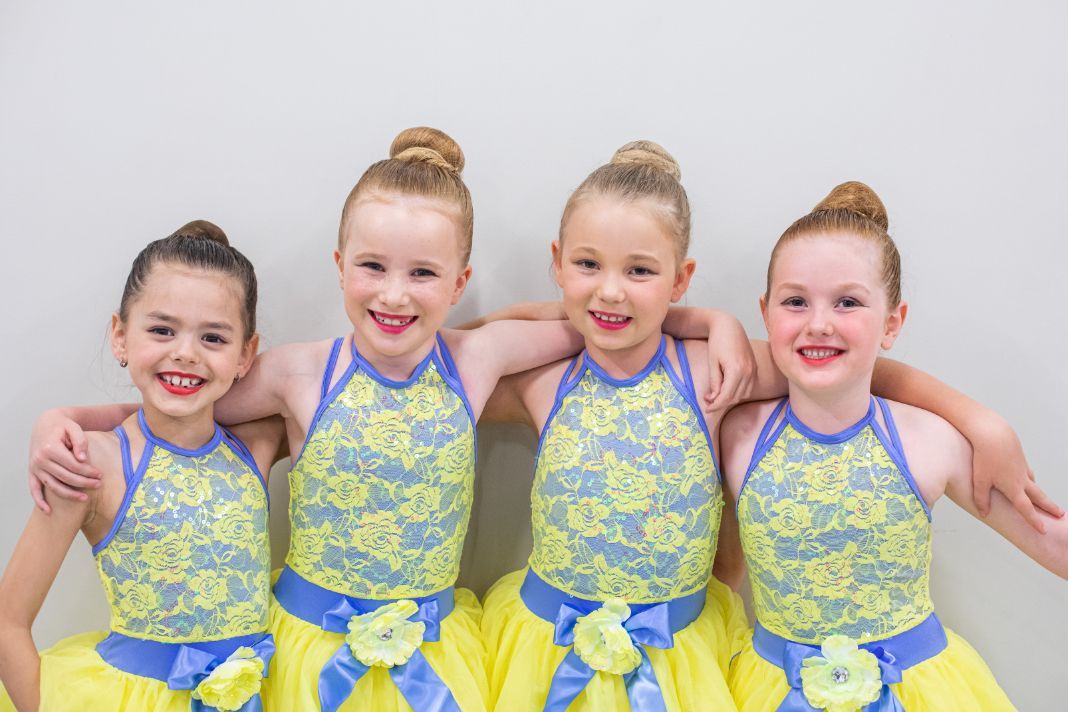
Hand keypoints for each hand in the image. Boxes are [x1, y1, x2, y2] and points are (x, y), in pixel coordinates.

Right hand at [28, 410, 99, 512]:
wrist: (45, 424)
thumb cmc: (63, 426)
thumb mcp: (74, 428)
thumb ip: (80, 441)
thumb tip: (83, 459)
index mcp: (50, 448)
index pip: (73, 465)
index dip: (88, 471)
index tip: (100, 474)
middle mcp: (40, 460)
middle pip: (65, 477)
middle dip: (84, 483)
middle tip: (98, 485)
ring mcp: (35, 468)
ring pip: (53, 486)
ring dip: (69, 494)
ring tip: (85, 498)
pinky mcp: (32, 472)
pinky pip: (34, 489)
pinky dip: (39, 501)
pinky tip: (48, 511)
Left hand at [703, 316, 755, 410]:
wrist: (729, 326)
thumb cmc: (717, 342)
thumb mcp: (712, 363)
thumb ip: (714, 382)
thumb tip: (714, 399)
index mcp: (736, 370)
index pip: (726, 396)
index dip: (716, 405)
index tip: (706, 408)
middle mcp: (748, 372)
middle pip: (735, 397)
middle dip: (721, 402)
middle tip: (708, 400)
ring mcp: (754, 370)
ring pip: (743, 394)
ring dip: (730, 398)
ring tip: (716, 394)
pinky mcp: (755, 368)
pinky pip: (749, 387)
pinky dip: (739, 391)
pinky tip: (728, 388)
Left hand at [971, 415, 1063, 532]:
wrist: (993, 433)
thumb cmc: (984, 457)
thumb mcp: (979, 480)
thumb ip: (981, 499)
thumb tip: (984, 513)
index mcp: (1013, 488)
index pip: (1026, 508)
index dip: (1034, 520)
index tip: (1043, 530)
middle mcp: (1022, 479)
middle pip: (1038, 496)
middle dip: (1049, 506)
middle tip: (1060, 514)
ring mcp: (1022, 467)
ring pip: (1034, 483)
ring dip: (1040, 493)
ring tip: (1044, 500)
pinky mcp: (1020, 457)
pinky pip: (1027, 471)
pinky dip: (1030, 478)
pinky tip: (1029, 478)